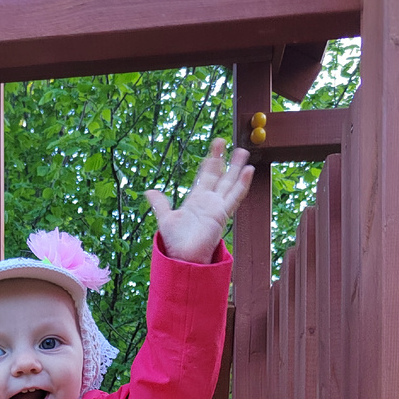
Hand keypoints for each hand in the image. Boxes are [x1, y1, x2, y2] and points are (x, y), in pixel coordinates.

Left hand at [146, 139, 253, 264]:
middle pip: (218, 175)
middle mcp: (208, 202)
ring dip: (236, 168)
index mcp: (195, 200)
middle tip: (226, 141)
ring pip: (229, 183)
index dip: (210, 160)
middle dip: (222, 158)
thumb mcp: (165, 218)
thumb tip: (149, 192)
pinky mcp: (222, 214)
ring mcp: (217, 207)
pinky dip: (242, 184)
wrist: (183, 258)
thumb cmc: (175, 242)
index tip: (216, 146)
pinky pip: (235, 197)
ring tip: (243, 151)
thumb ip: (160, 204)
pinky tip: (249, 171)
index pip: (205, 175)